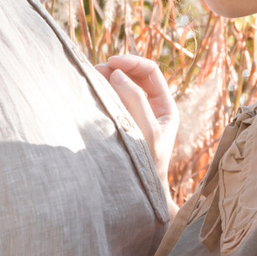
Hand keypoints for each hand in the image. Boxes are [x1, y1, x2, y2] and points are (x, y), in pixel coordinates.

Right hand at [99, 53, 179, 178]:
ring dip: (107, 80)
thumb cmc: (147, 165)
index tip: (111, 63)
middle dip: (116, 69)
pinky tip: (90, 93)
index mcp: (165, 107)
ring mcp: (134, 116)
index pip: (150, 72)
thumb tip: (117, 74)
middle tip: (95, 71)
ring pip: (121, 88)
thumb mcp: (146, 131)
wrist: (139, 193)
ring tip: (91, 79)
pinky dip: (102, 94)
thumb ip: (135, 101)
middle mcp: (151, 108)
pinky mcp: (119, 124)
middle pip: (134, 76)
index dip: (131, 62)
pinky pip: (112, 102)